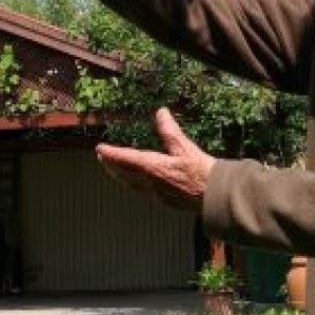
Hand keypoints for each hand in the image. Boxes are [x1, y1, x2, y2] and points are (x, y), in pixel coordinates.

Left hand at [95, 108, 215, 212]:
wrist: (215, 197)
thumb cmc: (202, 172)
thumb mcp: (185, 147)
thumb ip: (170, 130)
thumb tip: (161, 113)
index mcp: (153, 168)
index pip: (126, 158)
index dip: (111, 153)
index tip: (99, 148)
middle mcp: (151, 183)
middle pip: (124, 174)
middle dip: (111, 165)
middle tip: (102, 158)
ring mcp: (158, 194)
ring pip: (132, 184)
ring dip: (121, 176)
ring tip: (115, 170)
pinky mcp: (166, 201)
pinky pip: (144, 192)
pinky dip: (136, 184)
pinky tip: (141, 183)